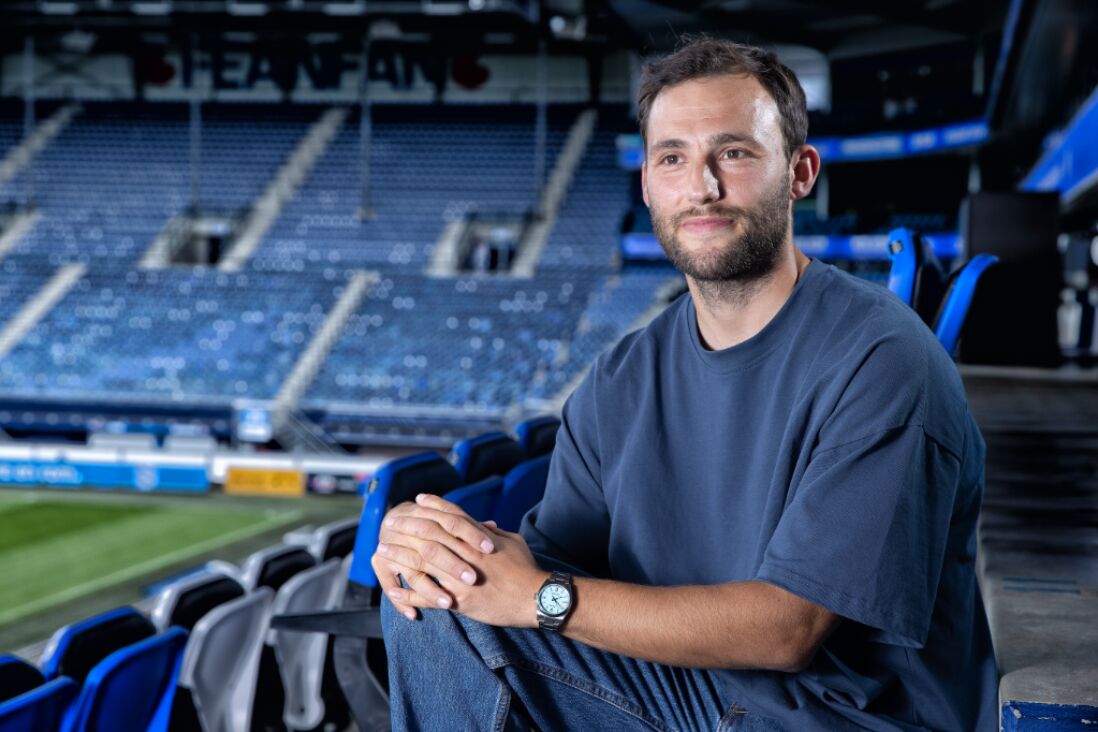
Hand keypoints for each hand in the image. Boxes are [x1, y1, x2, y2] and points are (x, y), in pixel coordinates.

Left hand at [375, 494, 543, 627]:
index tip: (418, 500)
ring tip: (382, 550)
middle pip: (429, 534)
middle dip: (406, 526)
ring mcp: (461, 577)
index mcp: (480, 538)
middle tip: (389, 522)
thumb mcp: (513, 542)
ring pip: (422, 562)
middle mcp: (467, 554)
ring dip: (399, 555)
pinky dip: (408, 593)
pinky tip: (393, 588)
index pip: (451, 515)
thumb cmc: (528, 570)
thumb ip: (495, 533)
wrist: (537, 599)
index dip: (433, 505)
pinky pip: (427, 596)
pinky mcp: (460, 601)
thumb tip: (485, 525)